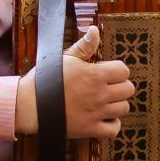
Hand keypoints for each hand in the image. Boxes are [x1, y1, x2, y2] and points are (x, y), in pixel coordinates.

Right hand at [15, 25, 133, 138]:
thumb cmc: (46, 79)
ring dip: (117, 104)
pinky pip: (114, 130)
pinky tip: (104, 118)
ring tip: (106, 102)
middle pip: (128, 90)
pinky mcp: (90, 129)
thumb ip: (85, 46)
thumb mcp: (66, 58)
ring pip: (124, 108)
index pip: (124, 71)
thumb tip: (94, 30)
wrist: (30, 104)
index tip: (109, 73)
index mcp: (95, 75)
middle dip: (121, 87)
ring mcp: (96, 113)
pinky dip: (113, 125)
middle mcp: (100, 94)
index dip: (118, 71)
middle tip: (109, 87)